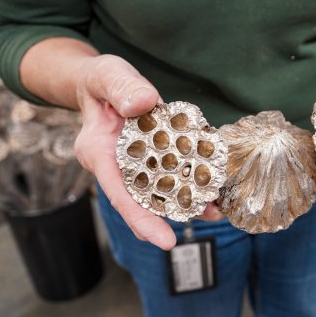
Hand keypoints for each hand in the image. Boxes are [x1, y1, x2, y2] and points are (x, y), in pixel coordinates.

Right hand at [74, 55, 221, 249]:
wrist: (101, 85)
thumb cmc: (101, 81)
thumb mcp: (108, 75)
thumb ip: (122, 88)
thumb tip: (144, 104)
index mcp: (98, 153)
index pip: (119, 193)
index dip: (141, 219)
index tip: (164, 241)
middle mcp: (116, 167)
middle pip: (143, 201)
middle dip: (173, 216)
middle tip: (209, 217)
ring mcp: (134, 166)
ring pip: (159, 192)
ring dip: (187, 201)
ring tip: (218, 209)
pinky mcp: (151, 159)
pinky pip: (169, 174)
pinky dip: (189, 179)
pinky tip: (212, 184)